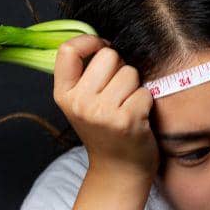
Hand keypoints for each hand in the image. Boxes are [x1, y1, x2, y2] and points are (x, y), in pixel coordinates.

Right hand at [53, 34, 158, 181]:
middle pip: (108, 56)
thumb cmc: (105, 132)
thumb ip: (84, 74)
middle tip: (118, 92)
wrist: (119, 171)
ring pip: (130, 72)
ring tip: (127, 107)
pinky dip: (146, 103)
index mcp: (63, 95)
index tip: (101, 49)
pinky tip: (138, 119)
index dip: (90, 41)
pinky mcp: (126, 121)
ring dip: (135, 87)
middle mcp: (79, 103)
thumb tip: (99, 38)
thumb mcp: (82, 104)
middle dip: (120, 68)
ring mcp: (102, 113)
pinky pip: (144, 91)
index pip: (68, 49)